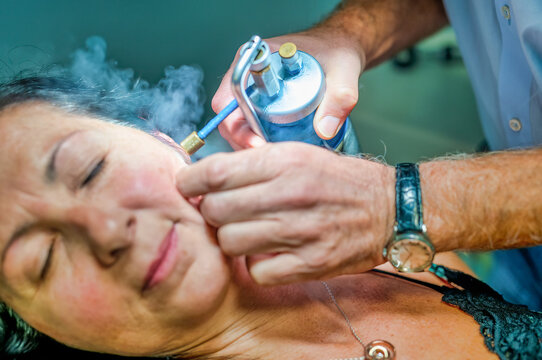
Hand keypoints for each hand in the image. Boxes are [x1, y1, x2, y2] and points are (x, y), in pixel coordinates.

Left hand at [176, 142, 394, 284]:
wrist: (389, 208)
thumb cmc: (338, 180)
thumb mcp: (299, 154)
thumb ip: (255, 163)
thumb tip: (208, 175)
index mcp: (284, 161)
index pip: (214, 172)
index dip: (190, 181)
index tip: (186, 187)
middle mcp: (289, 193)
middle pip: (216, 211)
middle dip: (212, 213)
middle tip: (224, 213)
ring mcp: (299, 230)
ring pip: (231, 242)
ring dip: (233, 240)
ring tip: (249, 233)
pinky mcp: (310, 262)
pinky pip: (257, 271)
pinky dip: (257, 265)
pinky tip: (270, 253)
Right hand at [212, 30, 364, 149]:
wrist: (340, 51)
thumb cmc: (336, 51)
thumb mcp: (343, 71)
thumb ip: (340, 97)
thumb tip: (324, 130)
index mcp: (254, 60)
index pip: (229, 98)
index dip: (237, 126)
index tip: (259, 143)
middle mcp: (247, 78)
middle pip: (230, 119)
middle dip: (245, 143)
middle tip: (270, 161)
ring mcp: (253, 94)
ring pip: (238, 128)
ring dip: (252, 147)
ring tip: (277, 161)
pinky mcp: (261, 107)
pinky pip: (251, 130)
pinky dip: (261, 145)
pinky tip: (279, 155)